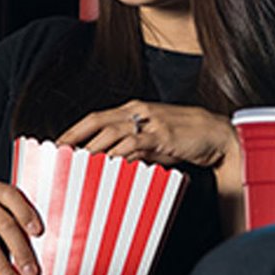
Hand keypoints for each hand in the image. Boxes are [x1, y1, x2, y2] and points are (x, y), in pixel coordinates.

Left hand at [57, 100, 236, 169]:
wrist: (217, 135)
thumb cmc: (187, 139)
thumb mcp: (154, 144)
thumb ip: (134, 150)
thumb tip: (112, 164)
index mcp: (135, 109)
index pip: (97, 117)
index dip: (75, 129)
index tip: (59, 144)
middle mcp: (139, 111)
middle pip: (97, 121)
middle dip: (74, 136)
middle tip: (57, 153)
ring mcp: (151, 121)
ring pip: (112, 131)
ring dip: (91, 147)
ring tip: (75, 162)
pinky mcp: (162, 134)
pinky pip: (134, 143)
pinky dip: (118, 153)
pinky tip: (107, 164)